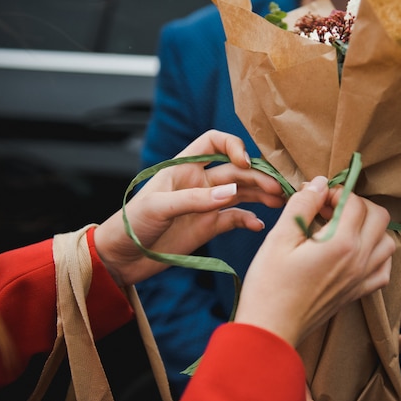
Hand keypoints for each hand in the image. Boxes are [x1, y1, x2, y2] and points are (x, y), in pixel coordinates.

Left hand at [94, 130, 285, 285]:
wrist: (121, 258)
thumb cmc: (131, 225)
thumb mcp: (158, 207)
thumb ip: (195, 199)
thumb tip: (231, 194)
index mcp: (184, 167)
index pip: (214, 142)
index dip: (232, 146)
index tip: (244, 162)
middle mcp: (200, 182)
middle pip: (237, 170)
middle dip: (258, 175)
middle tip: (278, 188)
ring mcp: (207, 204)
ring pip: (242, 192)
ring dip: (261, 194)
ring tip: (280, 201)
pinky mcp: (210, 226)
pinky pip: (236, 219)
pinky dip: (250, 220)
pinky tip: (258, 225)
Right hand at [234, 176, 394, 346]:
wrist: (271, 328)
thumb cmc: (270, 283)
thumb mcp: (280, 237)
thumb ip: (303, 205)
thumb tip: (319, 183)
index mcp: (342, 243)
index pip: (354, 202)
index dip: (335, 192)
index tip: (316, 199)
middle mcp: (360, 260)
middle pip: (380, 217)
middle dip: (357, 205)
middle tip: (330, 209)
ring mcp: (362, 278)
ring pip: (387, 241)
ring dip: (370, 227)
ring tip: (343, 228)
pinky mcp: (358, 293)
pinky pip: (384, 268)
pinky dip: (376, 254)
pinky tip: (354, 252)